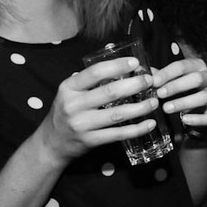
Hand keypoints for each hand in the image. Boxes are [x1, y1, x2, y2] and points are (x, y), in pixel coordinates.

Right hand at [36, 57, 159, 164]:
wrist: (51, 143)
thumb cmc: (66, 112)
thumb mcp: (70, 92)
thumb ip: (89, 81)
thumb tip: (121, 65)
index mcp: (69, 88)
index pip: (95, 72)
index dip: (117, 66)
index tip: (135, 63)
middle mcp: (73, 105)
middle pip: (109, 92)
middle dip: (134, 85)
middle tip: (150, 81)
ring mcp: (82, 124)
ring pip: (117, 114)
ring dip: (140, 107)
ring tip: (154, 101)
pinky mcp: (90, 140)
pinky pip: (118, 134)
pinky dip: (137, 129)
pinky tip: (150, 123)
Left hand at [152, 57, 206, 133]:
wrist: (200, 110)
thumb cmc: (184, 91)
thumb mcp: (173, 80)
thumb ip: (159, 77)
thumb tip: (139, 71)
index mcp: (198, 66)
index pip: (183, 66)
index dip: (167, 73)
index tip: (153, 81)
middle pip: (197, 79)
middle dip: (176, 86)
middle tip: (160, 94)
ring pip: (204, 97)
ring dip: (184, 102)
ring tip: (167, 108)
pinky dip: (198, 119)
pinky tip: (185, 120)